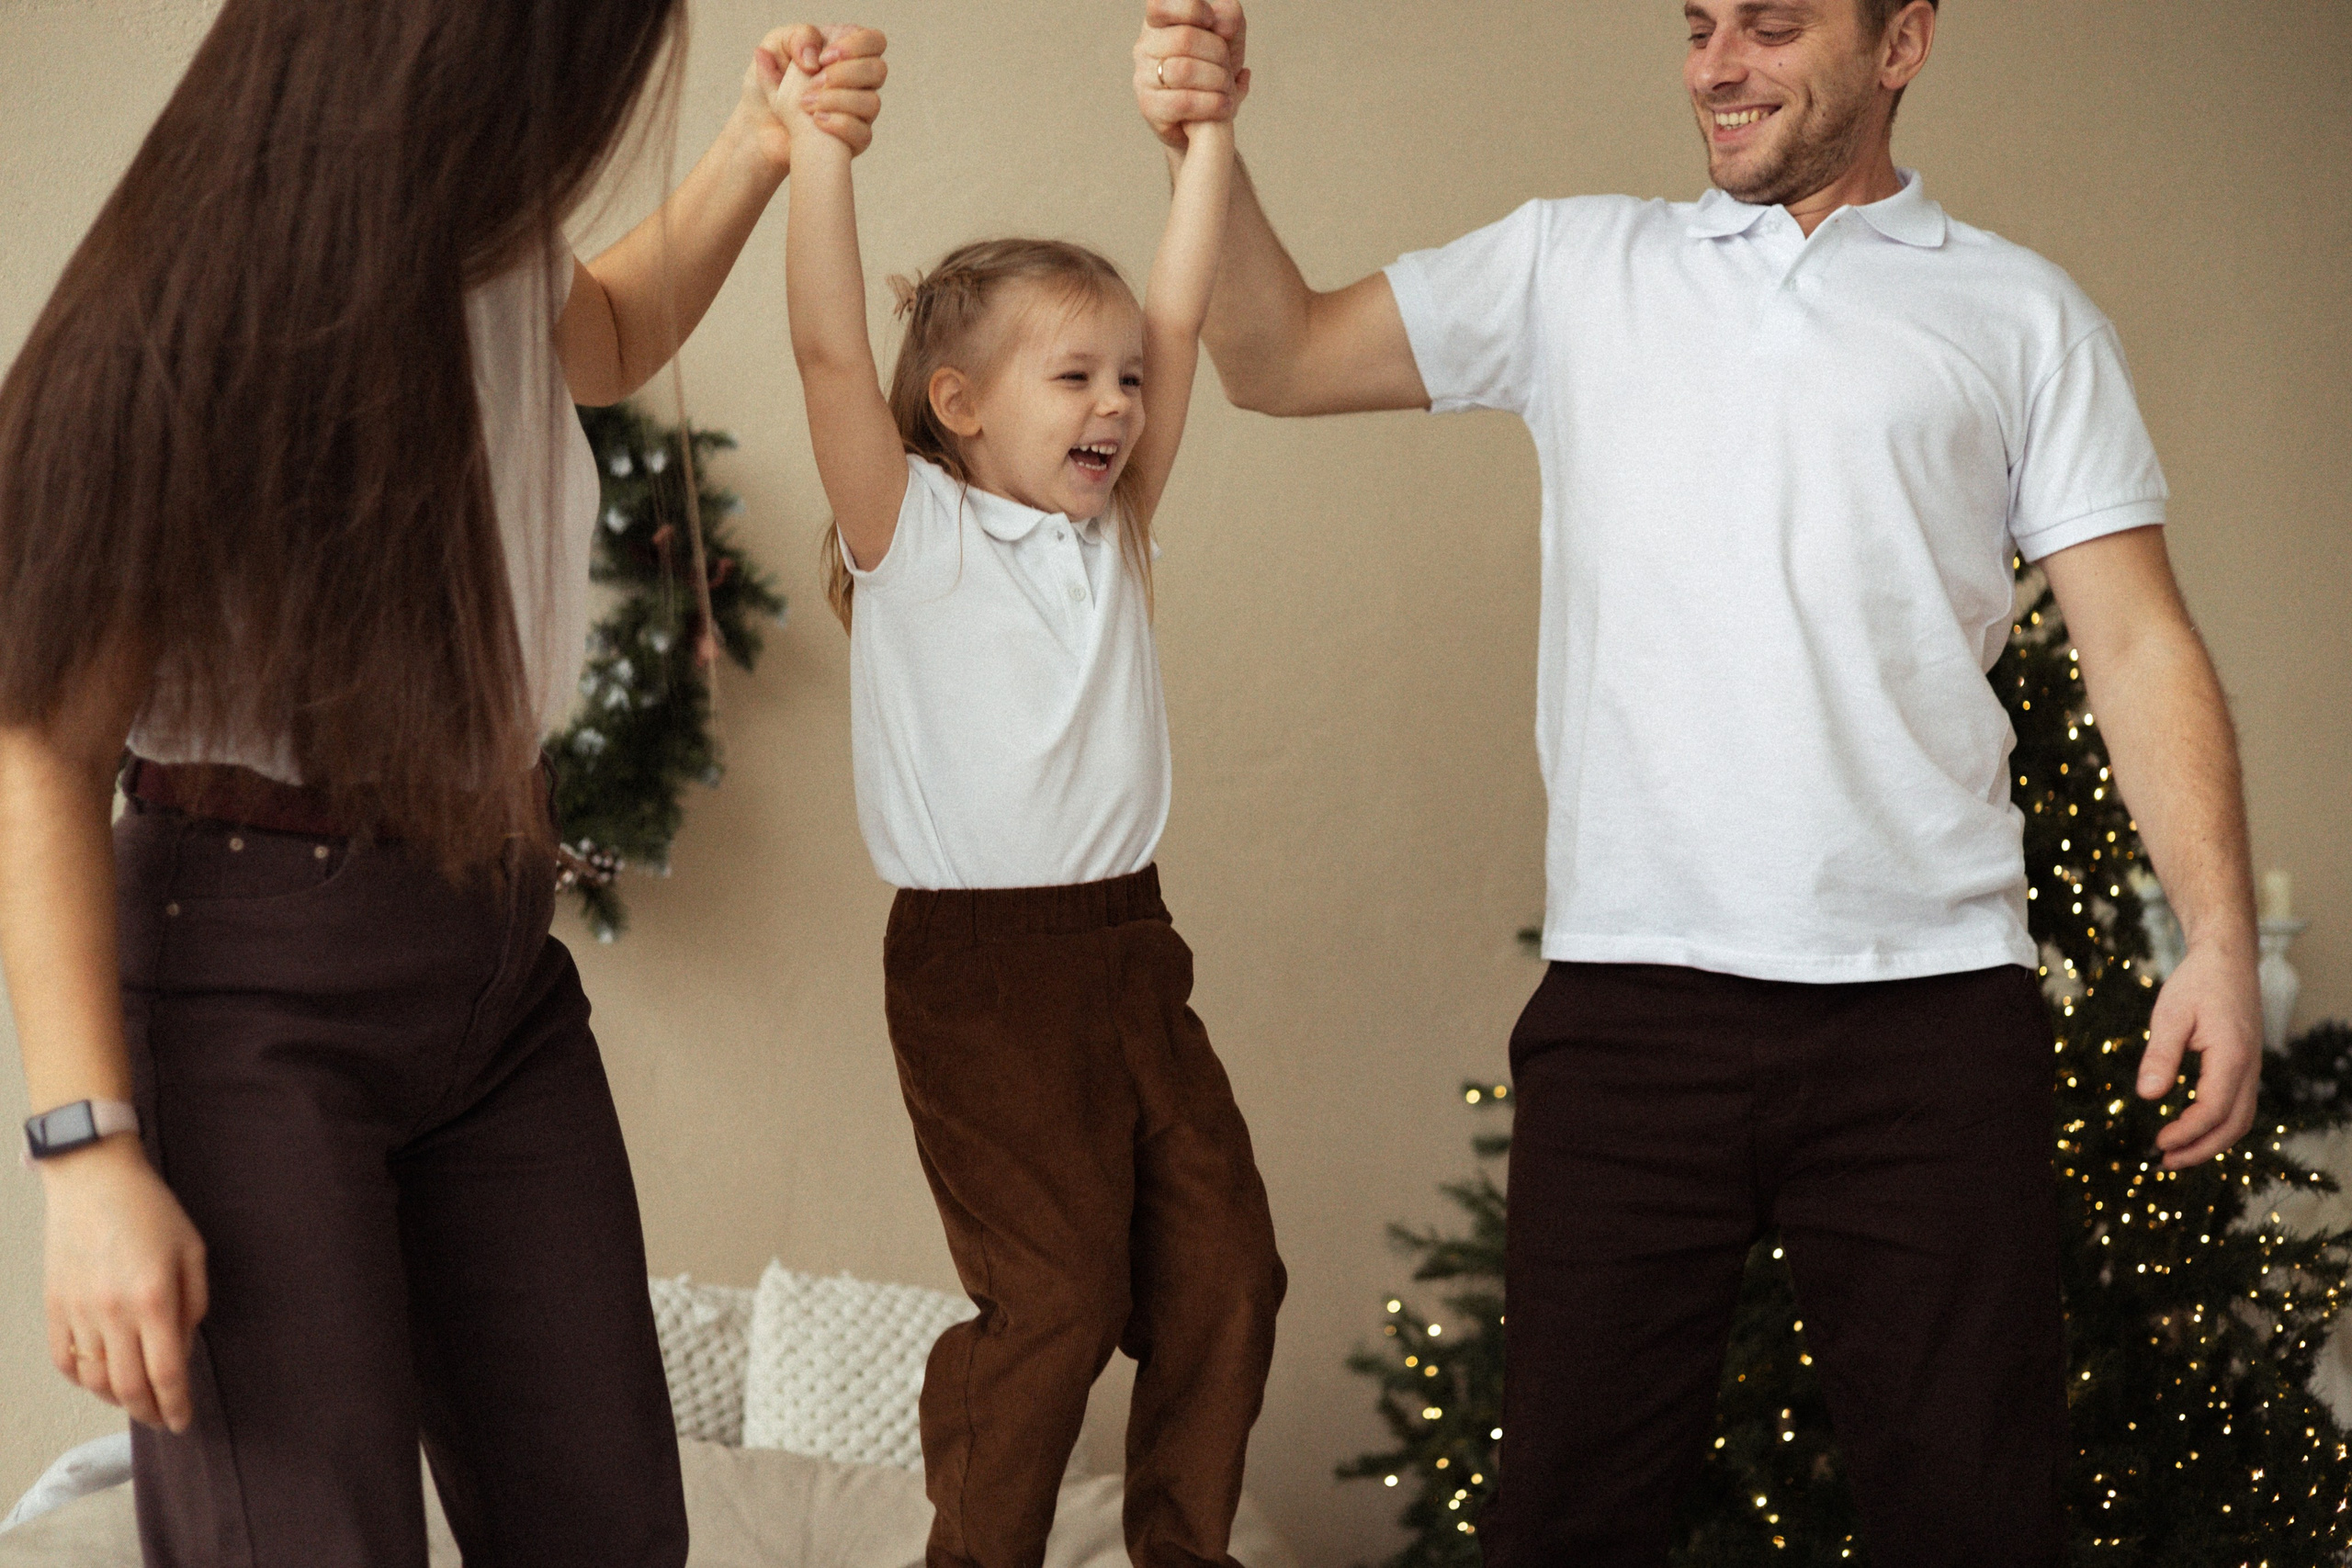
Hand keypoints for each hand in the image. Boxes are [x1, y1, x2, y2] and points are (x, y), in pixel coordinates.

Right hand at [41, 1135, 207, 1431]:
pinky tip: (101, 1379)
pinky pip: (65, 1361)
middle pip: (129, 1388)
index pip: (166, 1373)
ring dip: (119, 1400)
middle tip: (165, 1420)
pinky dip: (84, 1380)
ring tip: (138, 1400)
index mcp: (154, 1298)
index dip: (177, 1405)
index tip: (184, 1422)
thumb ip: (192, 1306)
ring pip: (95, 1381)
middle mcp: (113, 1313)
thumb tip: (180, 1351)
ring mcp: (78, 1312)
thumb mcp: (192, 1252)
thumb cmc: (152, 1211)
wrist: (93, 1180)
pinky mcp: (54, 1307)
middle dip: (150, 1413)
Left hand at [739, 23, 888, 169]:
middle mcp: (860, 81)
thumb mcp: (777, 47)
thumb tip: (815, 60)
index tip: (822, 58)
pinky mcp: (856, 140)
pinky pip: (863, 133)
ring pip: (872, 102)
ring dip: (838, 100)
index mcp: (846, 52)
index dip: (855, 46)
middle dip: (846, 73)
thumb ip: (799, 37)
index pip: (874, 41)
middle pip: (878, 70)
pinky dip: (839, 124)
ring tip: (806, 103)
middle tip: (815, 81)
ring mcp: (861, 112)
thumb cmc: (773, 83)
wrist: (762, 124)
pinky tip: (817, 120)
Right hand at [1135, 0, 1249, 152]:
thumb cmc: (1214, 71)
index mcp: (1160, 22)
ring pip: (1183, 70)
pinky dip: (1211, 104)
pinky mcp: (1149, 107)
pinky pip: (1183, 102)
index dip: (1192, 10)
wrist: (1208, 119)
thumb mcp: (1229, 37)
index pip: (1161, 5)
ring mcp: (1143, 77)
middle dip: (1218, 54)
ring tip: (1227, 89)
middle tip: (1228, 67)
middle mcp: (1145, 46)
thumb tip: (1220, 23)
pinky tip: (1223, 106)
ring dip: (1217, 81)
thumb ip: (1228, 16)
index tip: (1212, 21)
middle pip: (1185, 38)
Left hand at [2138, 940, 2261, 1167]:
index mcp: (2232, 1057)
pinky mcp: (2245, 1066)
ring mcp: (2251, 1068)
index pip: (2213, 1111)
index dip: (2186, 1134)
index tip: (2158, 1145)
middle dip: (2201, 1149)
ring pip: (2241, 1119)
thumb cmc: (2197, 983)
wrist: (2227, 959)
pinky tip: (2190, 1128)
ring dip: (2211, 1142)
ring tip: (2175, 1153)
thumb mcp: (2169, 1015)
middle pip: (2234, 1125)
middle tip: (2165, 1162)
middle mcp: (2249, 1068)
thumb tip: (2146, 1096)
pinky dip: (2218, 1125)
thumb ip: (2160, 1055)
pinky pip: (2238, 1106)